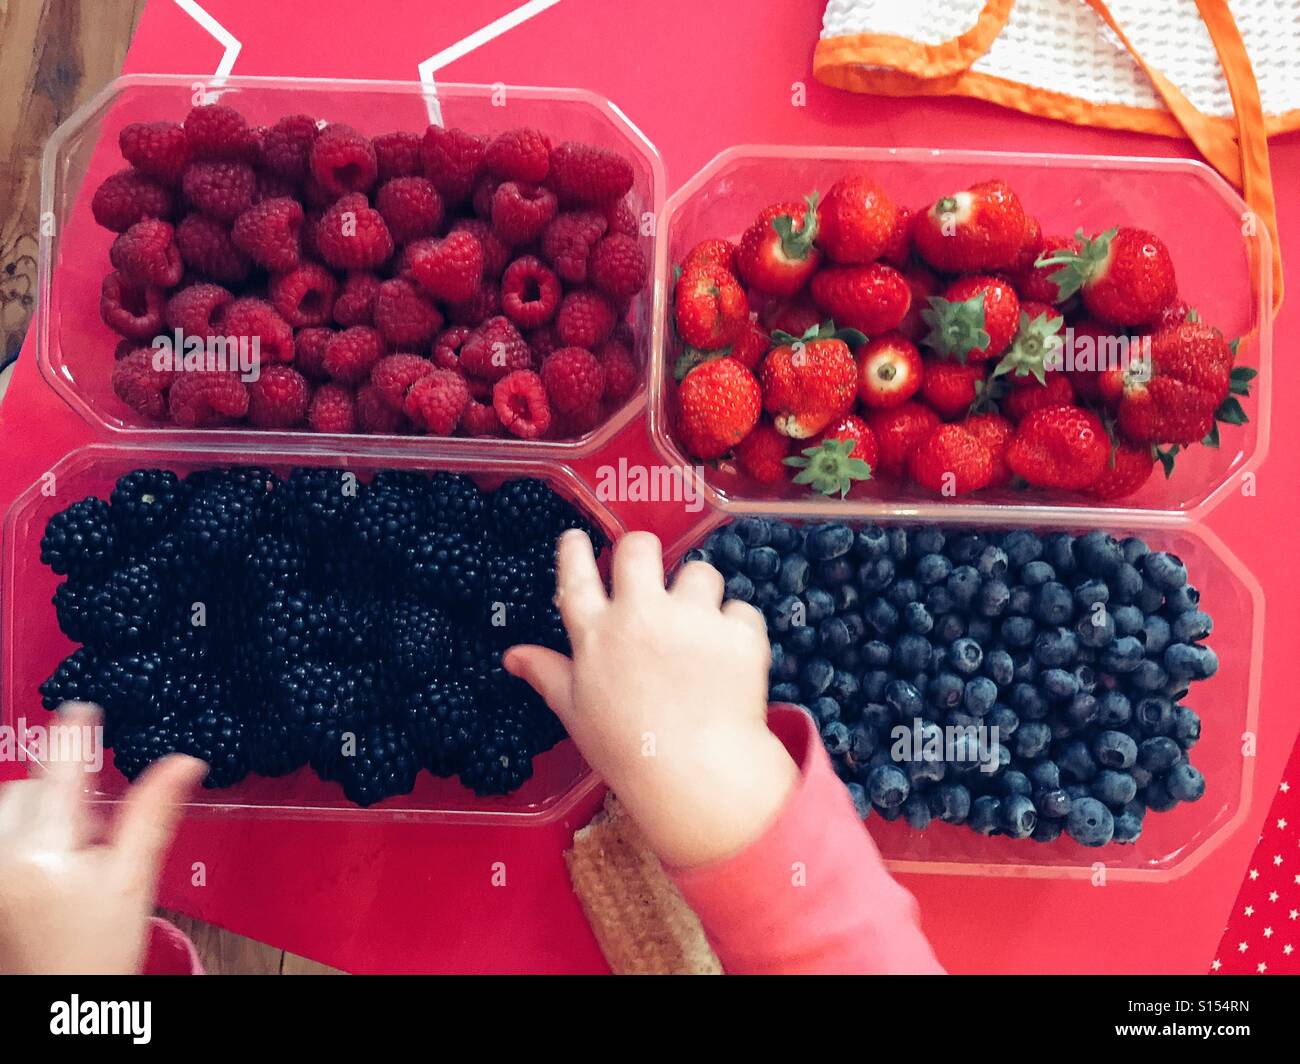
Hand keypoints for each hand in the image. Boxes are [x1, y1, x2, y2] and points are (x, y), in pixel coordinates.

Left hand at [0, 704, 204, 973]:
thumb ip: (154, 813)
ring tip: (72, 844)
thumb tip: (185, 760)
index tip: (81, 708)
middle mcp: (1, 858)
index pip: (58, 775)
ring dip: (36, 808)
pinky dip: (21, 829)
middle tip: (93, 823)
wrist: (67, 1001)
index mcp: (44, 854)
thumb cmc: (102, 949)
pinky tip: (52, 858)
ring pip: (6, 808)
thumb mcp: (136, 878)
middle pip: (25, 790)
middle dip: (59, 791)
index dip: (71, 735)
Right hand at [505, 531, 797, 867]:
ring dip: (698, 593)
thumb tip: (512, 655)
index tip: (577, 539)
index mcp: (596, 633)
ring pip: (700, 572)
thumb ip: (547, 673)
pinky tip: (727, 660)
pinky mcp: (737, 632)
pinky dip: (736, 630)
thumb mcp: (575, 712)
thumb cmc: (625, 748)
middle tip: (650, 577)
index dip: (575, 550)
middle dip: (643, 554)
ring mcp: (692, 619)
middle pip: (639, 548)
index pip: (577, 574)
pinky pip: (740, 610)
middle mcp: (641, 615)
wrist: (696, 775)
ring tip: (697, 630)